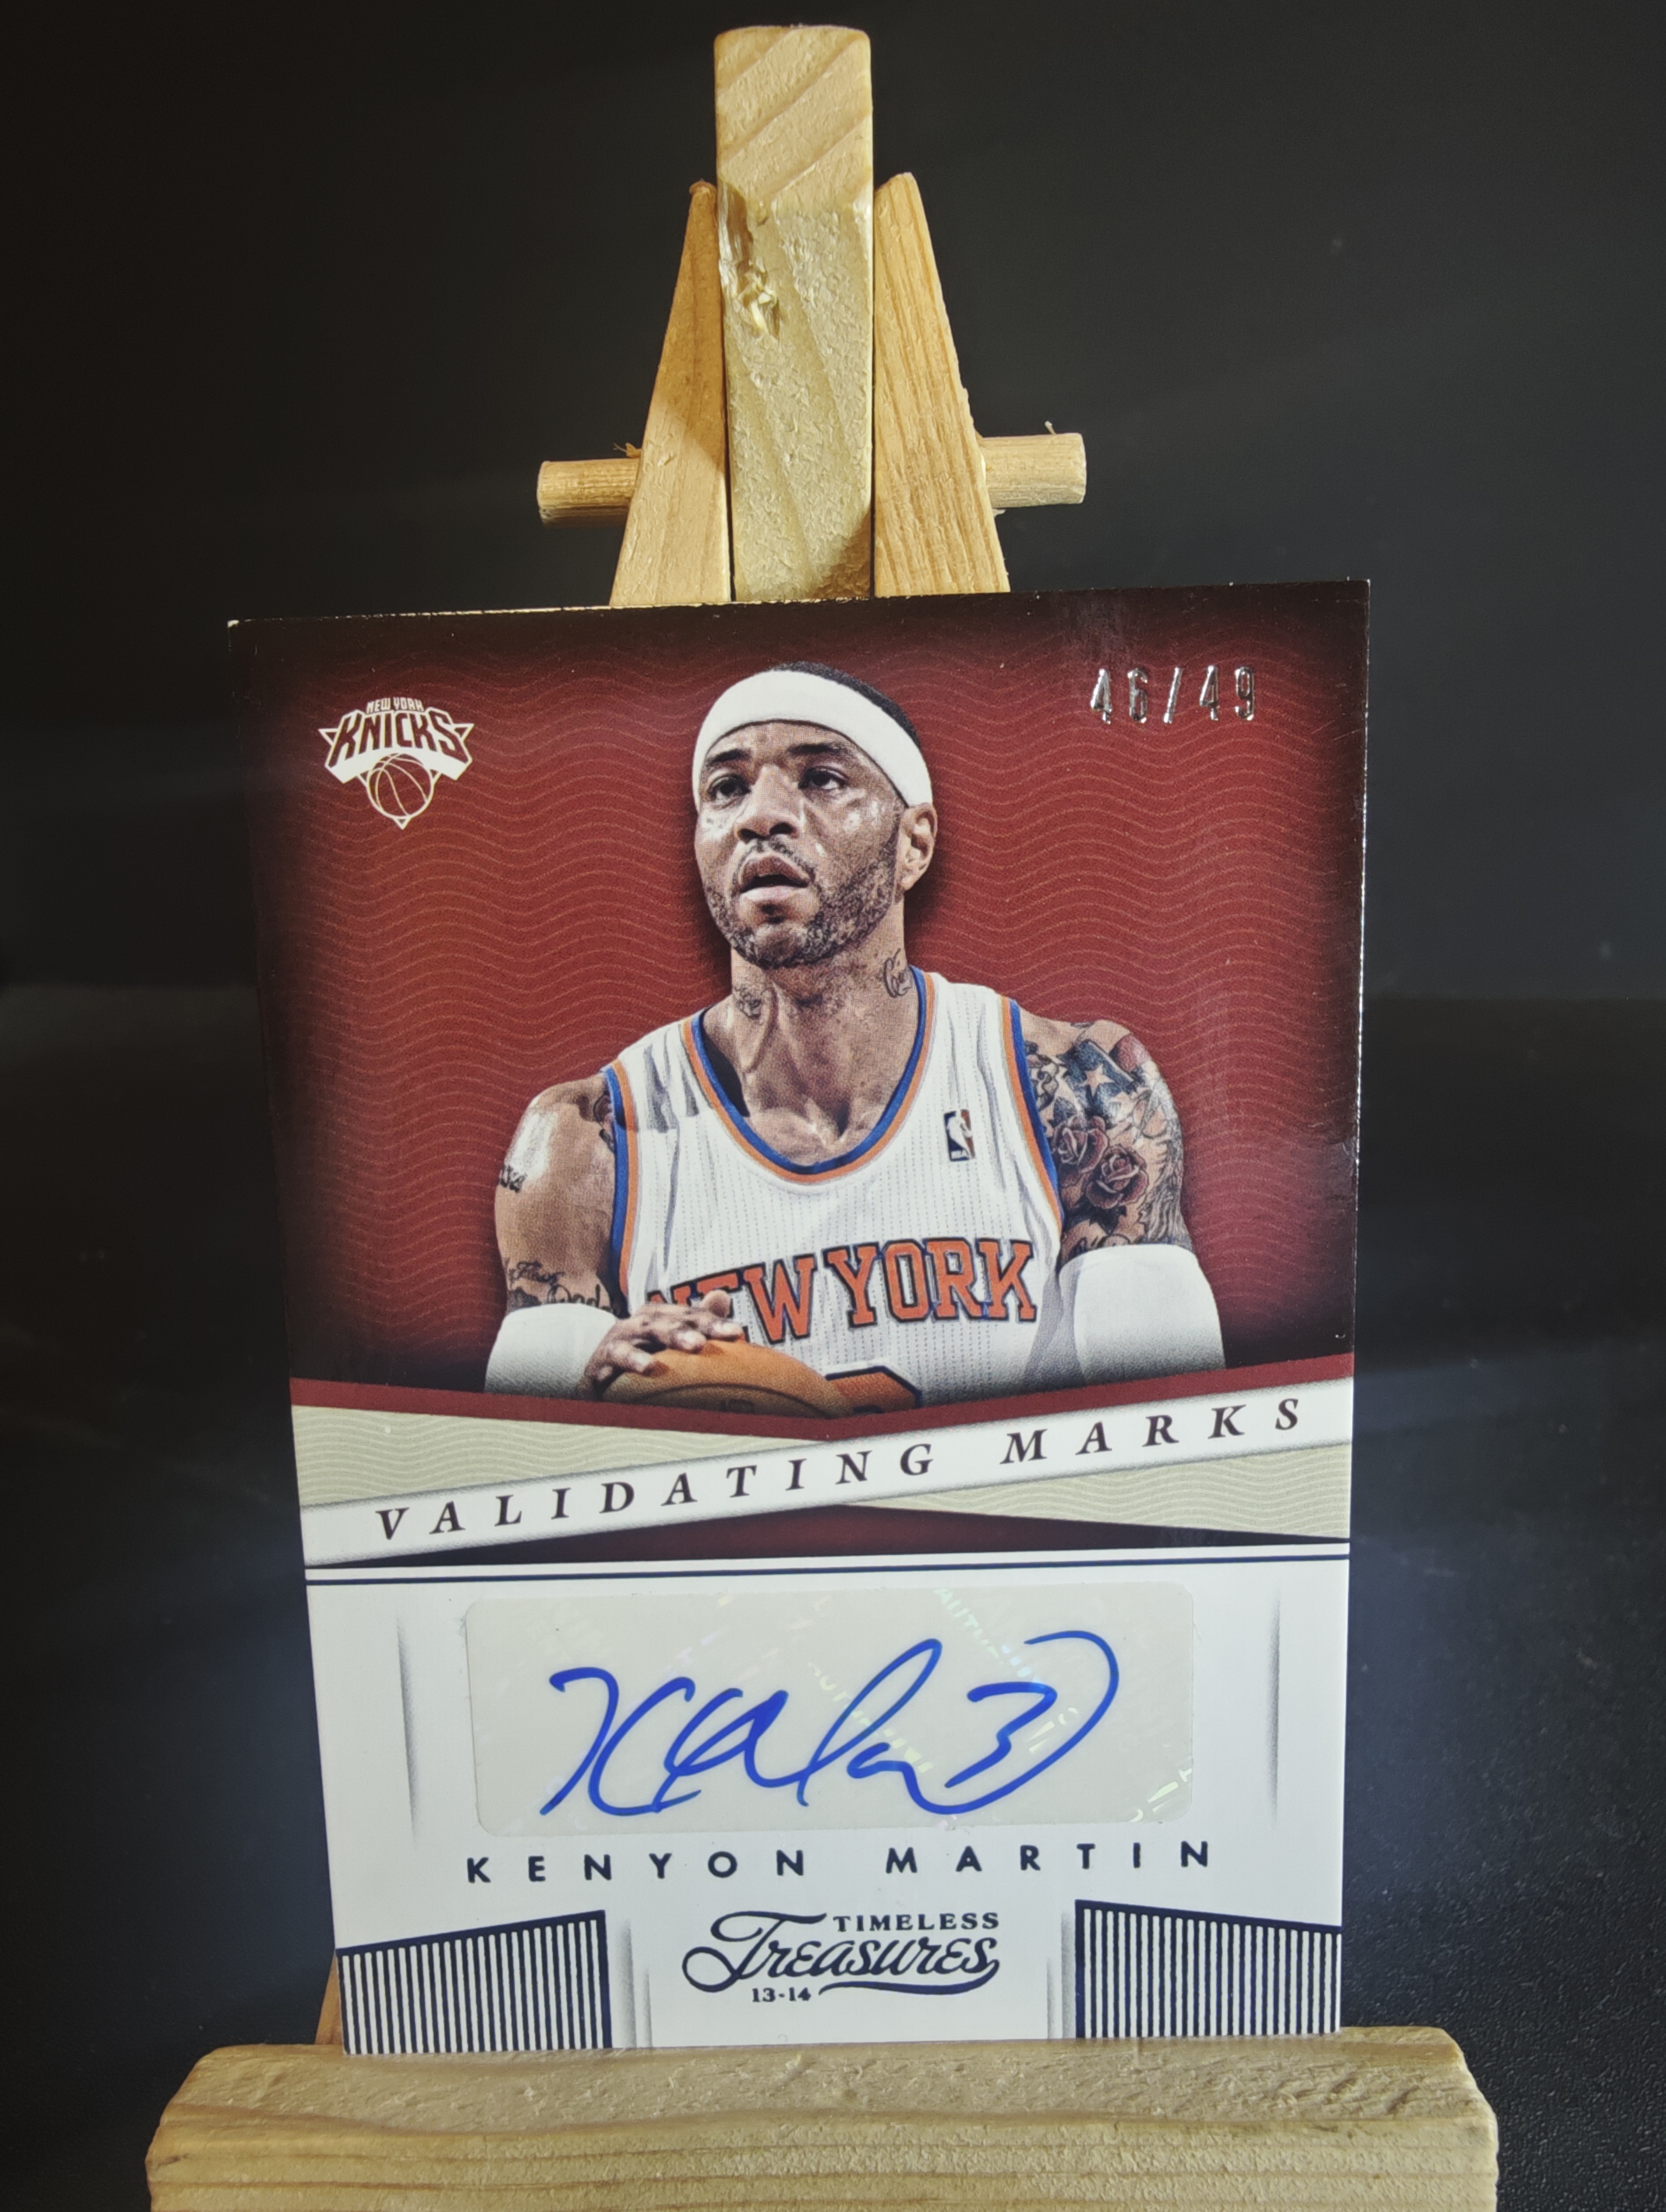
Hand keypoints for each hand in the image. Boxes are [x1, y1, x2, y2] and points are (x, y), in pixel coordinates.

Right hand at [583, 1290, 745, 1392]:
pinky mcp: (603, 1356)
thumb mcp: (667, 1345)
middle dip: (696, 1325)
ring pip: (648, 1329)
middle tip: (721, 1336)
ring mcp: (622, 1336)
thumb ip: (696, 1324)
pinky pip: (619, 1354)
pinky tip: (649, 1367)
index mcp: (661, 1318)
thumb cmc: (639, 1358)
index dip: (714, 1322)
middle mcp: (642, 1321)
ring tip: (695, 1345)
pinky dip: (633, 1359)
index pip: (691, 1316)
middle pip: (672, 1318)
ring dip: (672, 1335)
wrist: (595, 1376)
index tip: (738, 1333)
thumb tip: (723, 1296)